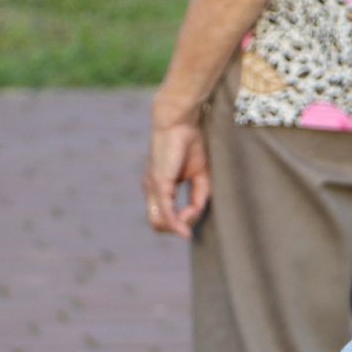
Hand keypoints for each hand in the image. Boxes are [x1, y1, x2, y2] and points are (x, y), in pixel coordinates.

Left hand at [142, 115, 210, 238]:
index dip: (181, 221)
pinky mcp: (159, 183)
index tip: (196, 210)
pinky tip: (185, 229)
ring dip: (178, 226)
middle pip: (157, 224)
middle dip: (177, 227)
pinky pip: (166, 211)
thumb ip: (199, 197)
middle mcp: (151, 189)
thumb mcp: (200, 176)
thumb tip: (194, 214)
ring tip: (191, 214)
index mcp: (159, 187)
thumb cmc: (190, 144)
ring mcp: (152, 187)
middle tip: (193, 214)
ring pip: (158, 223)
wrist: (180, 122)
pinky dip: (176, 223)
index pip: (164, 216)